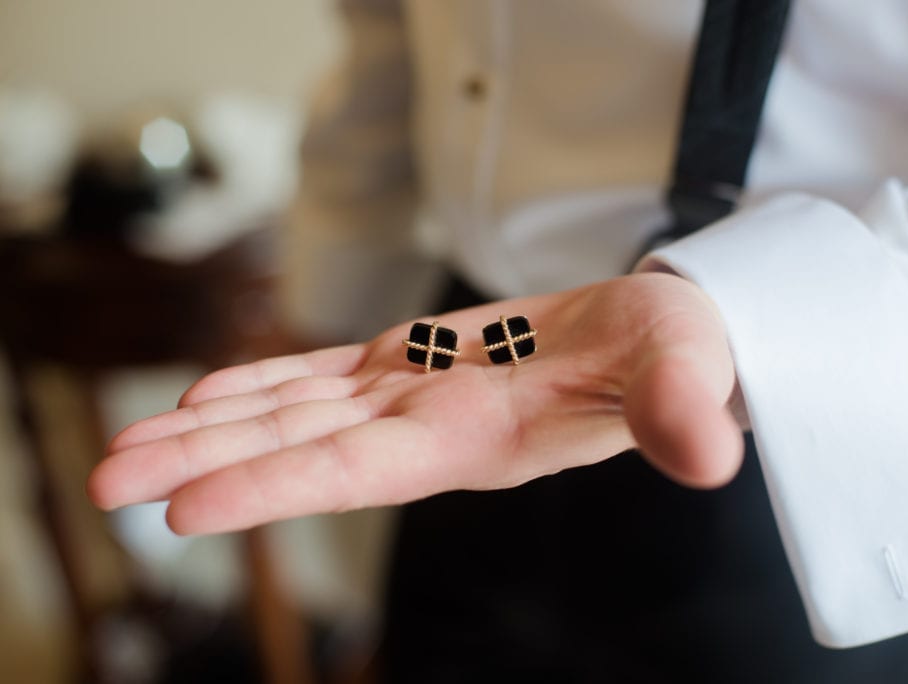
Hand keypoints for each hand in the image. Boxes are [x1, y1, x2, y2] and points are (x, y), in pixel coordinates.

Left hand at [88, 272, 742, 533]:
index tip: (182, 512)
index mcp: (477, 438)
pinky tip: (212, 391)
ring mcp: (414, 392)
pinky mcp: (415, 359)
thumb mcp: (686, 372)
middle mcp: (428, 425)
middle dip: (204, 466)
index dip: (274, 486)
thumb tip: (710, 454)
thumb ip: (680, 411)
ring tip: (130, 447)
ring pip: (296, 408)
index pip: (359, 470)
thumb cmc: (674, 359)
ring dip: (213, 425)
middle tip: (105, 484)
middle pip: (298, 446)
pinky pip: (324, 372)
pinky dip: (265, 379)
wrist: (661, 339)